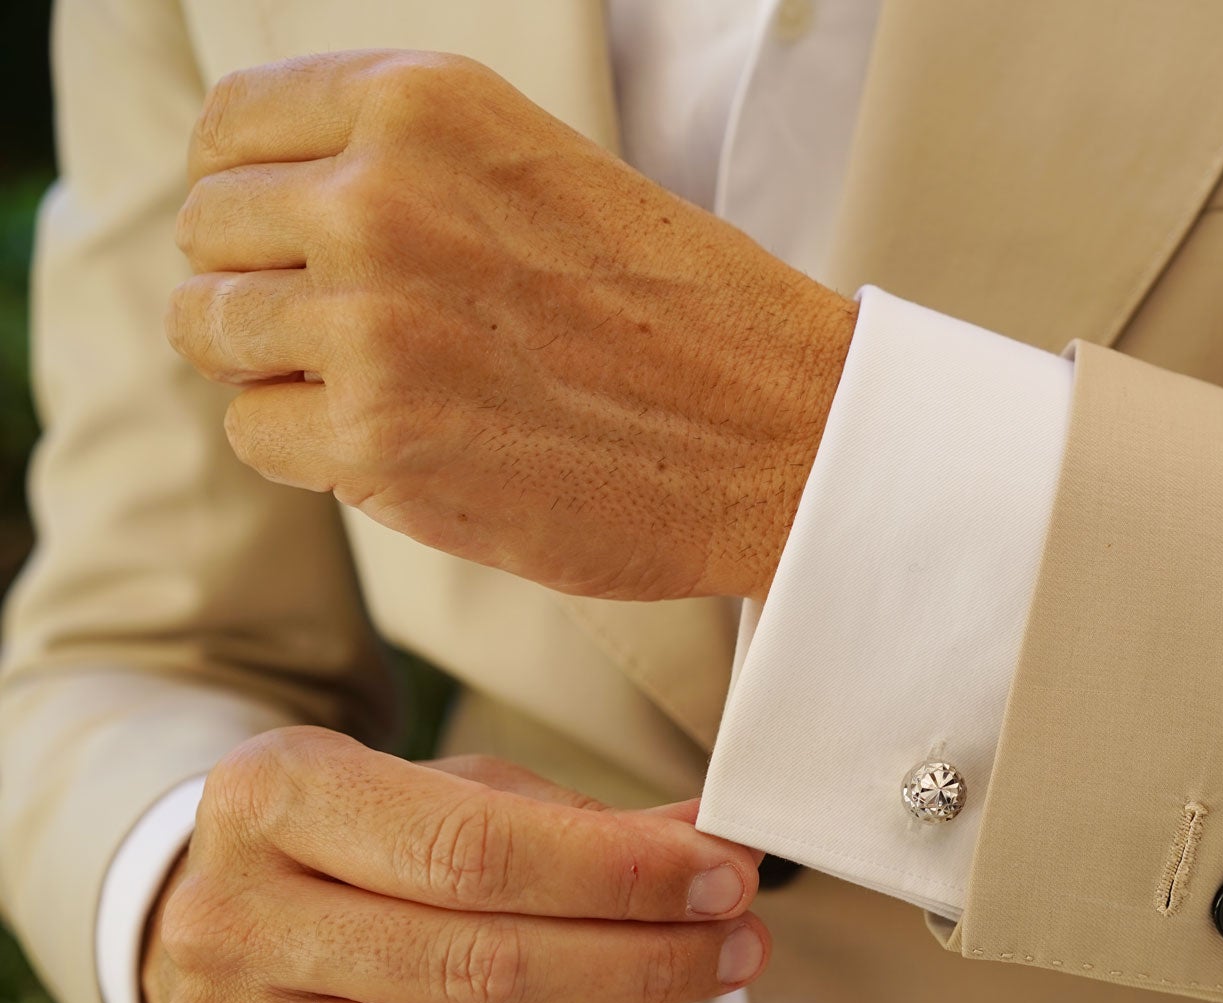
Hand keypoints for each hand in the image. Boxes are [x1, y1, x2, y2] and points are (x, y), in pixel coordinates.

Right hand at [140, 728, 768, 1002]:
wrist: (219, 910)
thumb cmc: (359, 844)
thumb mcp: (453, 791)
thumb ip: (581, 820)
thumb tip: (712, 842)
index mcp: (277, 796)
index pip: (479, 851)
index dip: (621, 875)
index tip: (722, 878)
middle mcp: (230, 916)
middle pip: (484, 966)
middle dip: (641, 958)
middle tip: (733, 943)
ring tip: (613, 990)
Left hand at [165, 51, 857, 601]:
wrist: (782, 433)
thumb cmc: (682, 310)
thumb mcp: (539, 167)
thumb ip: (404, 166)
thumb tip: (268, 209)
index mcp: (423, 105)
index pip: (231, 129)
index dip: (250, 193)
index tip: (290, 239)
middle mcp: (379, 198)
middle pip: (209, 235)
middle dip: (266, 285)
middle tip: (359, 330)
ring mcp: (370, 324)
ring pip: (212, 332)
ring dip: (283, 365)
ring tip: (389, 384)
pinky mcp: (376, 443)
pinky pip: (256, 430)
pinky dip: (314, 446)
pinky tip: (407, 440)